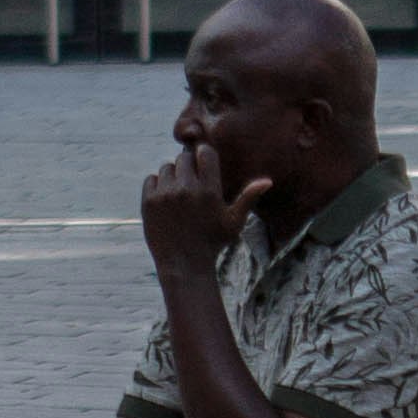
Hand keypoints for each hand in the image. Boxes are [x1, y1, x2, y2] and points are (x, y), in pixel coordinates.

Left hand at [140, 144, 250, 278]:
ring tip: (178, 194)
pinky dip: (157, 186)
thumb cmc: (213, 243)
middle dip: (188, 167)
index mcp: (209, 190)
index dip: (204, 156)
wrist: (184, 265)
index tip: (203, 166)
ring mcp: (166, 195)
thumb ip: (248, 198)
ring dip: (172, 176)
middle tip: (191, 184)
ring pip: (166, 167)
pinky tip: (166, 201)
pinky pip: (151, 179)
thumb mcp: (234, 222)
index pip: (204, 152)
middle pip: (183, 157)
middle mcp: (187, 189)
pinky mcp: (149, 202)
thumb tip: (268, 181)